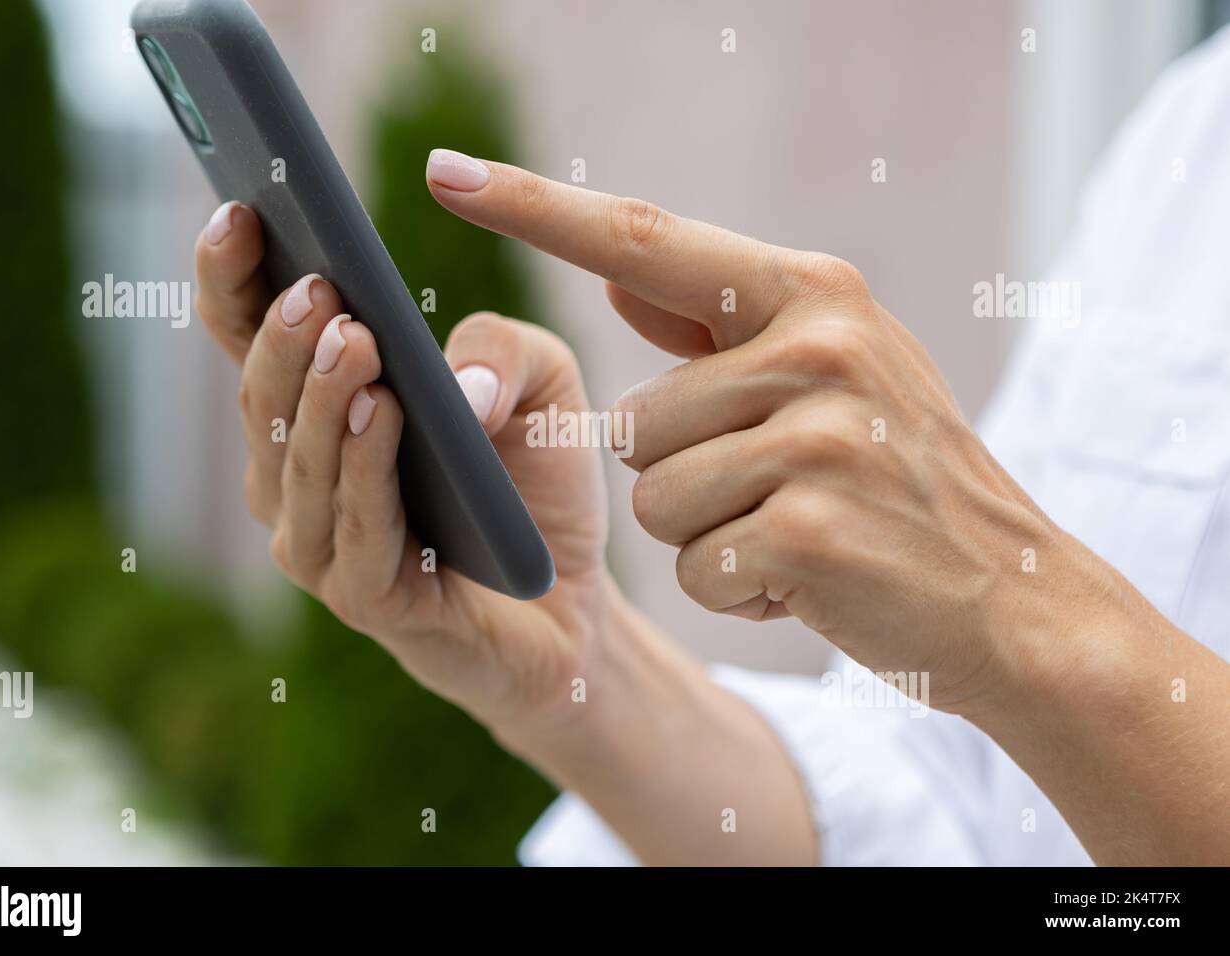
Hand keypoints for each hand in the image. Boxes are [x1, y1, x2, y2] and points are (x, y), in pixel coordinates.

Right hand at [194, 199, 819, 864]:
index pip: (251, 337)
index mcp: (320, 410)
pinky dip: (363, 470)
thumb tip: (454, 380)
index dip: (234, 277)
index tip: (242, 212)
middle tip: (318, 284)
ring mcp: (323, 543)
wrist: (572, 605)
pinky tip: (382, 414)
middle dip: (284, 335)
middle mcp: (299, 475)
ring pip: (299, 462)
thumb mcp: (542, 387)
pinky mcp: (369, 601)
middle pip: (264, 395)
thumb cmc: (533, 486)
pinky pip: (354, 531)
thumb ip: (503, 350)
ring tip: (351, 336)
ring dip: (320, 395)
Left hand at [426, 149, 1102, 716]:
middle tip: (780, 494)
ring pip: (655, 501)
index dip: (538, 210)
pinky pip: (696, 569)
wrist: (1010, 594)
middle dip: (683, 479)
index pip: (644, 239)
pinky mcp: (810, 529)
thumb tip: (614, 277)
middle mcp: (817, 347)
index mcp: (810, 293)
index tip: (448, 173)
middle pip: (631, 421)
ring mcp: (818, 436)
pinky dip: (738, 593)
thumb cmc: (901, 479)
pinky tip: (810, 582)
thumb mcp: (832, 373)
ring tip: (797, 534)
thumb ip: (718, 324)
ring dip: (710, 538)